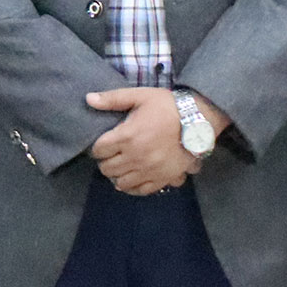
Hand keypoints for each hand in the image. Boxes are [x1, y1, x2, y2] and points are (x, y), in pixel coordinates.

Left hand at [85, 85, 225, 195]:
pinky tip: (133, 178)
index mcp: (127, 136)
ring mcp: (149, 171)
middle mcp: (135, 157)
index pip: (98, 150)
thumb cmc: (167, 106)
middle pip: (107, 168)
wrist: (198, 120)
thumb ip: (113, 99)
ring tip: (122, 166)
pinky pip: (141, 190)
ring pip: (121, 183)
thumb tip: (88, 99)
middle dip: (106, 161)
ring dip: (118, 175)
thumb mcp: (140, 96)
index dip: (98, 147)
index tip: (103, 144)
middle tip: (112, 155)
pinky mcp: (162, 179)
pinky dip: (133, 187)